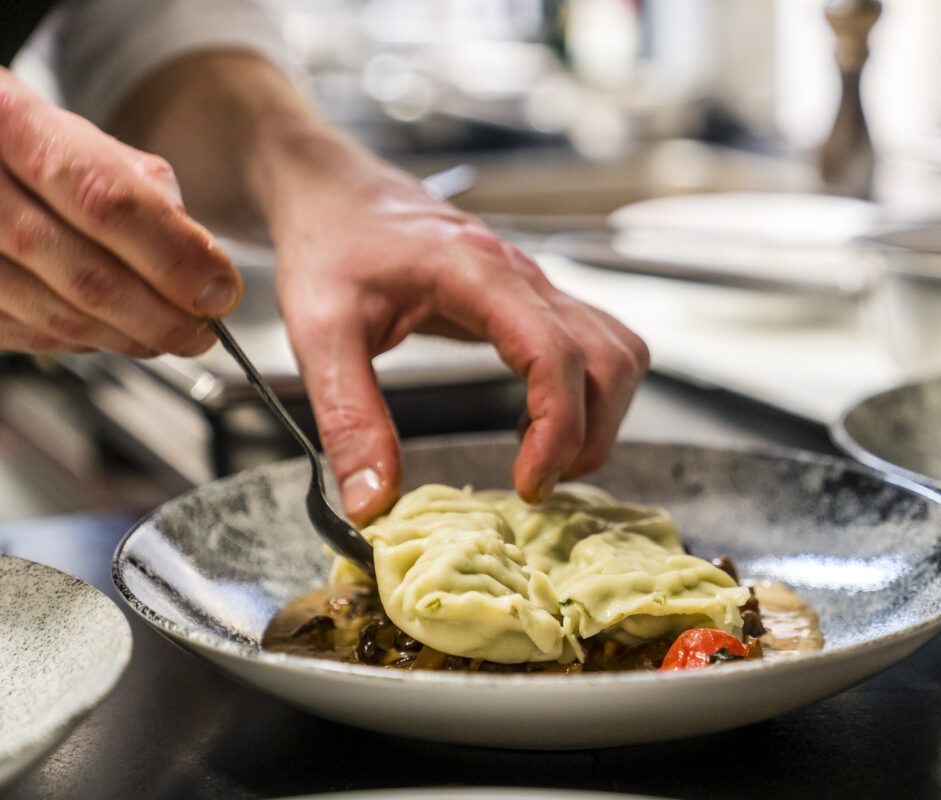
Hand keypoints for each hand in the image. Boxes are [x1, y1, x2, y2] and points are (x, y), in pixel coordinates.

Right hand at [0, 68, 240, 355]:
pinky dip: (87, 343)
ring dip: (129, 338)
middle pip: (86, 274)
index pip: (107, 203)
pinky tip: (115, 331)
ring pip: (59, 317)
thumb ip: (148, 193)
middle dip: (161, 315)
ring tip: (170, 336)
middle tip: (203, 330)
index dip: (174, 257)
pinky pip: (32, 335)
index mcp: (12, 122)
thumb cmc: (30, 147)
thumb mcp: (90, 142)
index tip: (220, 289)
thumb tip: (202, 268)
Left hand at [264, 150, 648, 523]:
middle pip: (608, 358)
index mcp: (476, 272)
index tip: (528, 482)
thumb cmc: (330, 246)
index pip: (557, 353)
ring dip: (601, 413)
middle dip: (589, 433)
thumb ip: (349, 419)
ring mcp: (536, 284)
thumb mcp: (319, 334)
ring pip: (618, 351)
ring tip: (545, 455)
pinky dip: (589, 392)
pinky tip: (535, 416)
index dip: (558, 427)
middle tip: (537, 481)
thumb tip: (373, 503)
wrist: (334, 193)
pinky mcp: (535, 298)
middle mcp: (523, 275)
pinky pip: (598, 344)